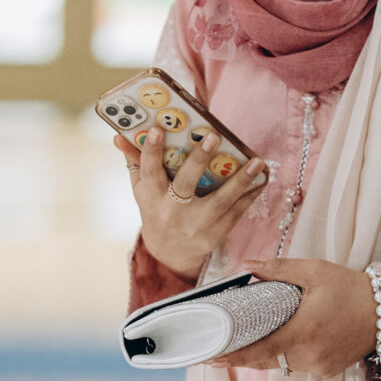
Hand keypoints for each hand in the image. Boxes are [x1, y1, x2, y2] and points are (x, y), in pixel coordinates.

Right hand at [122, 126, 268, 280]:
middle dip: (199, 160)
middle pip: (185, 185)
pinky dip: (250, 195)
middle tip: (214, 137)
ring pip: (220, 201)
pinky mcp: (215, 234)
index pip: (149, 171)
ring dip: (241, 181)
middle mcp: (172, 212)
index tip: (159, 129)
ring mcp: (195, 225)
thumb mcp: (142, 189)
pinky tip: (262, 179)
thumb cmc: (157, 209)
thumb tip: (119, 136)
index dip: (151, 151)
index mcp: (151, 197)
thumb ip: (135, 162)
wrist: (170, 252)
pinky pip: (236, 212)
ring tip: (257, 161)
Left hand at [223, 258, 376, 377]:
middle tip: (218, 350)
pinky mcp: (326, 371)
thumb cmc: (350, 289)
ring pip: (281, 365)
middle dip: (243, 355)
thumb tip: (248, 266)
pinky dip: (288, 355)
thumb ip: (279, 269)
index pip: (260, 350)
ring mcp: (319, 366)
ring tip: (245, 342)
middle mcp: (310, 354)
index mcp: (304, 330)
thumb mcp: (315, 272)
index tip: (211, 357)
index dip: (233, 356)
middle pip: (265, 360)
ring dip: (265, 354)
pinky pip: (298, 366)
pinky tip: (284, 341)